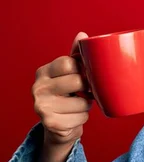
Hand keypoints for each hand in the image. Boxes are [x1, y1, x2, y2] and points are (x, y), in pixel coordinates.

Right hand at [31, 32, 91, 161]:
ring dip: (87, 105)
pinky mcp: (50, 123)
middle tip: (86, 91)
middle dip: (88, 88)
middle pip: (78, 81)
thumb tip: (82, 35)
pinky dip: (83, 118)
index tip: (86, 74)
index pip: (70, 63)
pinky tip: (74, 117)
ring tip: (78, 105)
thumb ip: (76, 55)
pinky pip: (81, 117)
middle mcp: (38, 87)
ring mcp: (42, 106)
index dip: (84, 69)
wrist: (58, 126)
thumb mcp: (70, 73)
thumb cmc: (68, 94)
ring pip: (83, 102)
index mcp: (43, 72)